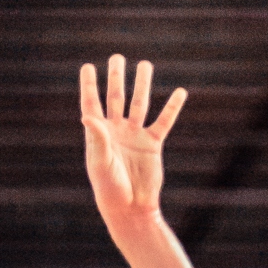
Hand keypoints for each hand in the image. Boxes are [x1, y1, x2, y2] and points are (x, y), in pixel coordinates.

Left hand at [80, 55, 185, 226]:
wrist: (132, 209)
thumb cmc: (110, 189)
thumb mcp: (100, 162)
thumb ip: (97, 137)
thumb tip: (87, 115)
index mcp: (99, 135)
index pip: (92, 104)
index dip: (89, 85)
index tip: (87, 66)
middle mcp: (116, 132)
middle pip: (116, 98)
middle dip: (116, 77)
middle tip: (118, 57)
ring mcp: (134, 136)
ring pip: (139, 104)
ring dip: (142, 84)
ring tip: (145, 64)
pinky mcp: (152, 144)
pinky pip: (163, 121)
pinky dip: (172, 107)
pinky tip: (180, 92)